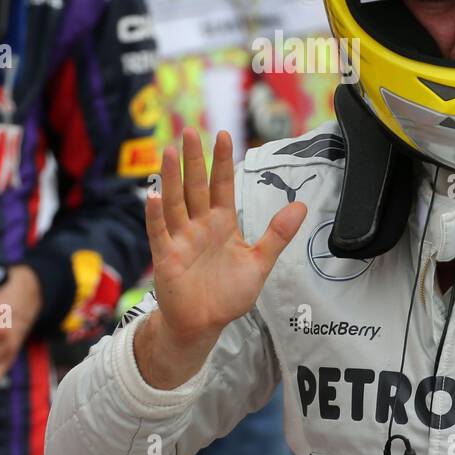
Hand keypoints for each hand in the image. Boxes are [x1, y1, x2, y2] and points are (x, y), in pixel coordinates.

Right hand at [136, 127, 305, 388]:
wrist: (203, 324)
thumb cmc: (228, 294)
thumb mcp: (259, 263)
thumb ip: (277, 235)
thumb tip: (302, 206)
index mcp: (221, 223)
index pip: (221, 185)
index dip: (222, 161)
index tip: (224, 134)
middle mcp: (199, 225)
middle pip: (195, 186)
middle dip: (193, 159)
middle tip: (189, 130)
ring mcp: (181, 239)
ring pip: (174, 203)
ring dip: (171, 178)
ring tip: (168, 151)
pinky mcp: (166, 257)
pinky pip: (159, 232)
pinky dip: (155, 215)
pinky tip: (152, 195)